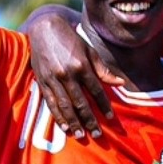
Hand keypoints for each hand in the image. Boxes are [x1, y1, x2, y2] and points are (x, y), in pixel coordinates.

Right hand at [27, 6, 125, 138]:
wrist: (44, 28)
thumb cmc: (70, 39)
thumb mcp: (89, 50)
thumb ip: (103, 69)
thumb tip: (120, 83)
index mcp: (81, 65)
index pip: (96, 90)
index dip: (104, 105)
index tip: (110, 118)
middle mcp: (67, 73)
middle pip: (81, 102)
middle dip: (89, 120)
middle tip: (97, 135)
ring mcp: (53, 79)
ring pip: (65, 105)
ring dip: (73, 122)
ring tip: (80, 135)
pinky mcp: (42, 81)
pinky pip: (51, 103)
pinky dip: (58, 116)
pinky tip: (64, 126)